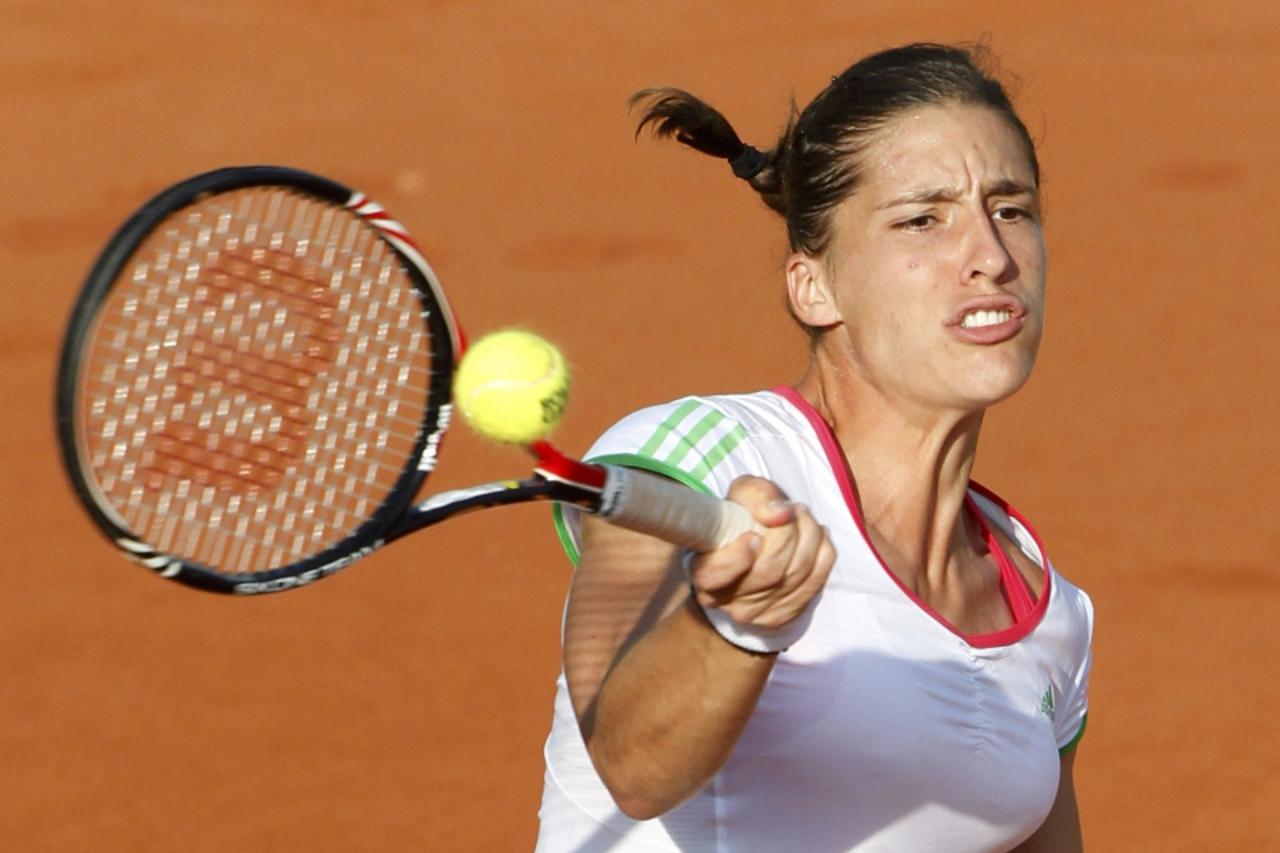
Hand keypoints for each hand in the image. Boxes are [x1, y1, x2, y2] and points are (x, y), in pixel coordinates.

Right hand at [688, 476, 835, 631]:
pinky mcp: (782, 616)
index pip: (715, 575)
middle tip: (793, 510)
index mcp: (703, 572)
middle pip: (769, 572)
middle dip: (789, 534)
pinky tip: (818, 536)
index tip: (754, 536)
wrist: (751, 545)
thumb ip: (756, 497)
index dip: (738, 557)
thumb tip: (781, 515)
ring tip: (804, 517)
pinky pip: (815, 583)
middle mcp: (725, 600)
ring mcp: (755, 613)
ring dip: (810, 538)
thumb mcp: (741, 495)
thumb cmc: (741, 517)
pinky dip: (823, 553)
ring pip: (796, 575)